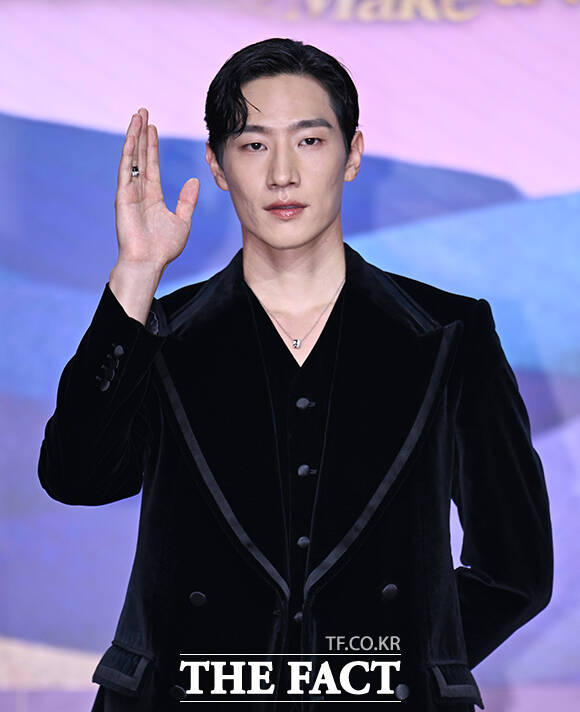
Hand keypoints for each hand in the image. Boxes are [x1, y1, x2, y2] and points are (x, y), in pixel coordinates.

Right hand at [114, 107, 199, 271]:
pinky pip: (125, 169)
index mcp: (152, 196)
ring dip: (133, 136)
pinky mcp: (123, 196)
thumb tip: (193, 181)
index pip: (151, 164)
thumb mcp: (182, 221)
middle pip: (139, 155)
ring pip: (131, 157)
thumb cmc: (163, 248)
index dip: (152, 145)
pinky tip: (131, 136)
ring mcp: (129, 192)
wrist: (148, 262)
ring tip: (137, 116)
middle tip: (143, 112)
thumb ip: (186, 201)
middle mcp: (139, 191)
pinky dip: (128, 151)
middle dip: (141, 134)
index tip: (153, 127)